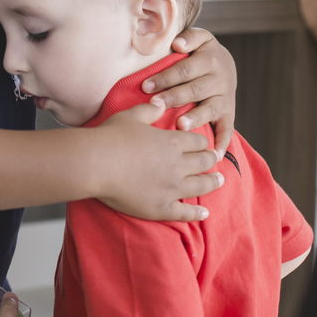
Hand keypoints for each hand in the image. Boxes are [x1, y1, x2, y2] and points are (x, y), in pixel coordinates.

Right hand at [93, 104, 222, 221]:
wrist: (96, 163)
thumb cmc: (111, 137)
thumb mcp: (131, 116)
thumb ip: (149, 110)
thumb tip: (161, 103)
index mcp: (173, 142)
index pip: (198, 142)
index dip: (202, 142)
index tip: (203, 144)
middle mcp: (178, 165)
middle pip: (204, 162)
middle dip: (212, 159)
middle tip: (216, 160)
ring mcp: (171, 188)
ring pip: (201, 186)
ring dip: (213, 183)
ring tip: (220, 181)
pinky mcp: (161, 207)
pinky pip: (185, 212)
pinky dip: (197, 213)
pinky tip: (204, 213)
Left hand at [142, 28, 236, 156]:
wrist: (225, 63)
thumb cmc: (201, 52)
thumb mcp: (199, 38)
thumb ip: (189, 37)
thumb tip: (177, 44)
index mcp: (210, 60)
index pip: (184, 70)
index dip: (165, 77)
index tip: (146, 86)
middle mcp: (221, 79)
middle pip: (194, 89)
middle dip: (174, 97)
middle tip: (155, 105)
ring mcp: (225, 98)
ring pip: (209, 108)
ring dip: (195, 117)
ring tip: (180, 125)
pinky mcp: (229, 113)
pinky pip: (227, 129)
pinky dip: (222, 141)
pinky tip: (214, 153)